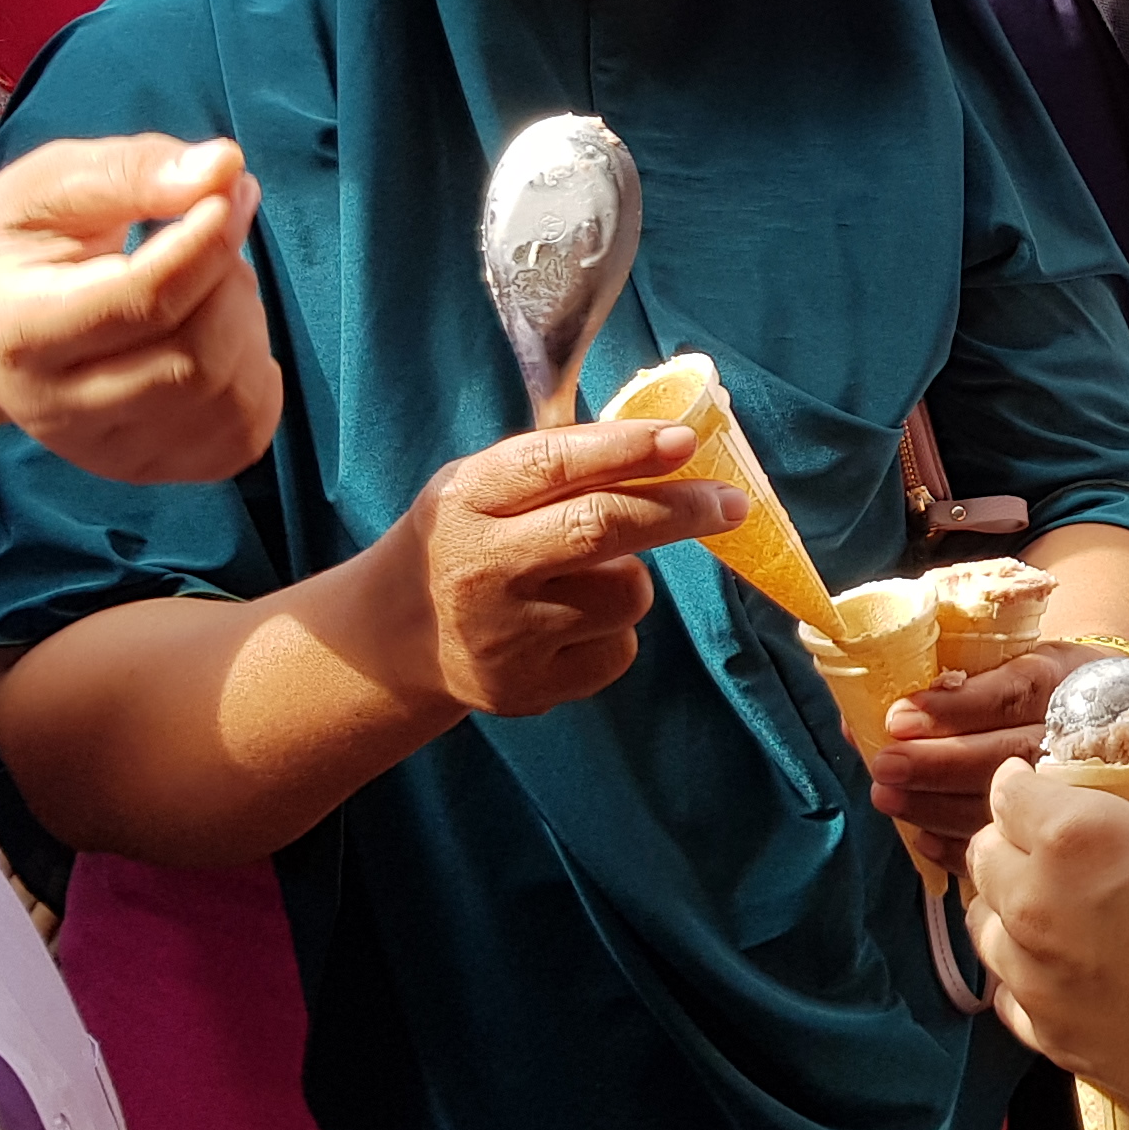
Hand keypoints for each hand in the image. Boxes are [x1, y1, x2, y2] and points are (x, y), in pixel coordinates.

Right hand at [0, 136, 283, 483]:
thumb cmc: (21, 243)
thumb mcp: (55, 183)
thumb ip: (135, 171)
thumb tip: (224, 167)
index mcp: (20, 333)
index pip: (142, 302)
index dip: (207, 241)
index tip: (227, 189)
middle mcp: (56, 412)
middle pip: (196, 355)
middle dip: (228, 276)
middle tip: (212, 225)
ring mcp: (105, 453)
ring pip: (228, 394)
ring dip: (244, 320)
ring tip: (205, 280)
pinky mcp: (151, 469)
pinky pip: (245, 431)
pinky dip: (254, 371)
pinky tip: (214, 333)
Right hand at [386, 420, 741, 718]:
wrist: (398, 637)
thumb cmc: (469, 537)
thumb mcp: (486, 485)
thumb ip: (562, 465)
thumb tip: (671, 443)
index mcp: (468, 499)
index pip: (552, 463)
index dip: (625, 449)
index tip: (685, 439)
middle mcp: (480, 567)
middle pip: (600, 528)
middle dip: (679, 510)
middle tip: (730, 503)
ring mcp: (502, 636)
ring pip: (626, 595)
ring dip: (631, 578)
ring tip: (586, 577)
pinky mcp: (525, 689)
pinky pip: (619, 649)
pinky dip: (613, 630)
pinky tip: (569, 625)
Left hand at [871, 643, 1128, 852]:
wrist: (1119, 714)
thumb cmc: (1043, 681)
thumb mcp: (1015, 653)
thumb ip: (950, 672)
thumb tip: (861, 703)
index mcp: (1064, 677)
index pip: (1012, 692)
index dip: (954, 707)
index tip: (897, 718)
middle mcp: (1077, 732)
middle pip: (1009, 753)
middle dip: (939, 764)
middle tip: (884, 767)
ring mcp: (1078, 785)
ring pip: (1011, 805)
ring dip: (940, 807)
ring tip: (890, 799)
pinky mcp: (1068, 827)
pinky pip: (1018, 848)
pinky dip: (965, 849)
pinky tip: (924, 840)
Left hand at [966, 760, 1128, 1129]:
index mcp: (1077, 838)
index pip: (1010, 793)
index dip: (1023, 782)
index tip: (1037, 782)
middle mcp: (1037, 903)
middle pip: (985, 855)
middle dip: (1010, 839)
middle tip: (1049, 840)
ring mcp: (1034, 978)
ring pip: (984, 924)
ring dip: (1007, 905)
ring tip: (1051, 902)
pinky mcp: (1047, 1037)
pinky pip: (1007, 991)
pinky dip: (1023, 971)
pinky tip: (1061, 967)